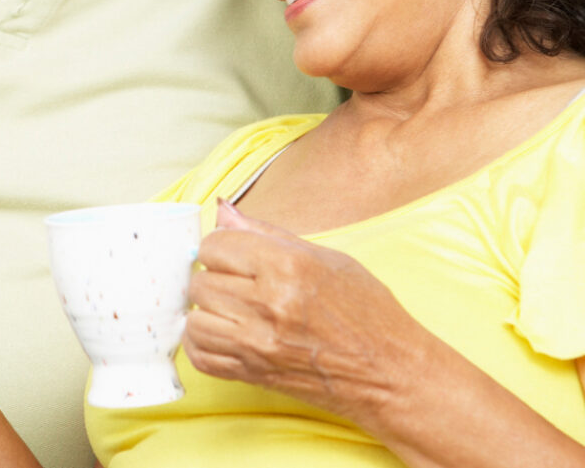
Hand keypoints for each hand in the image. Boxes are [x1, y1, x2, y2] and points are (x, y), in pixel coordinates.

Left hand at [183, 201, 431, 425]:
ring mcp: (258, 343)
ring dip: (207, 313)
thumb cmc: (367, 312)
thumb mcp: (326, 258)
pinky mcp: (253, 374)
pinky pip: (200, 357)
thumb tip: (222, 210)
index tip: (235, 256)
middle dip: (214, 279)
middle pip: (200, 282)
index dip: (222, 248)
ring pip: (194, 320)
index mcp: (288, 266)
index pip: (215, 244)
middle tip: (238, 285)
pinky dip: (204, 345)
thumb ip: (266, 233)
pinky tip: (226, 335)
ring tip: (231, 311)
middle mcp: (269, 304)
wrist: (389, 371)